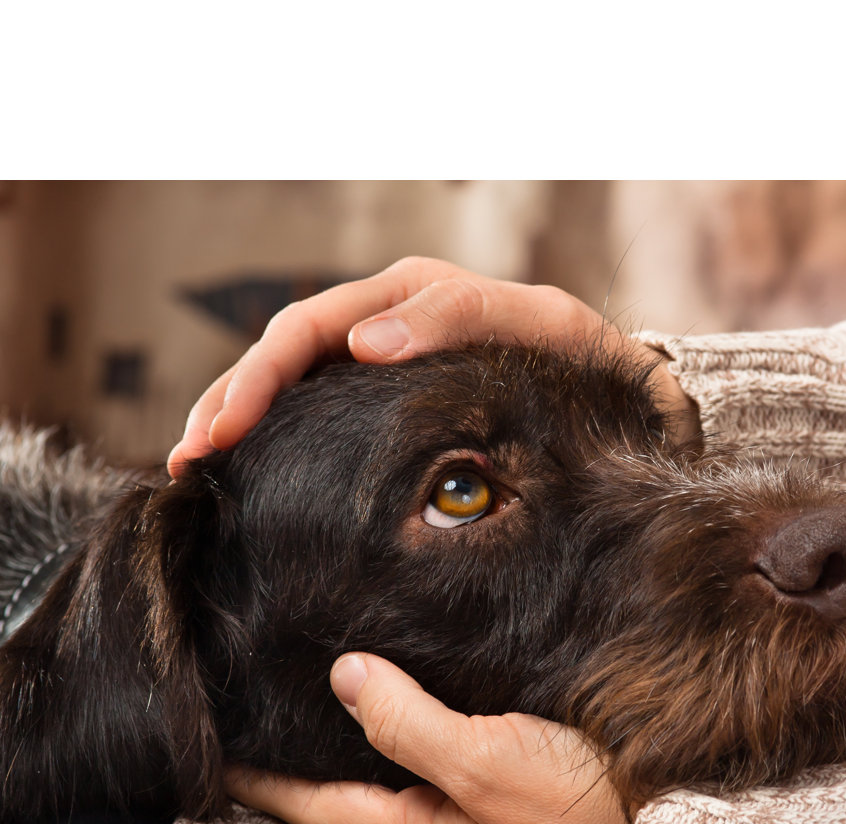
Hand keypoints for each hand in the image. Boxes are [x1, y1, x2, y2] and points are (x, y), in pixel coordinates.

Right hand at [168, 256, 697, 475]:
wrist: (616, 387)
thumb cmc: (580, 357)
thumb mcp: (538, 324)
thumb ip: (458, 318)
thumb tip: (365, 342)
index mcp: (410, 295)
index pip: (309, 328)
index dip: (259, 378)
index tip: (224, 433)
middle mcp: (385, 320)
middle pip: (282, 352)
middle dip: (230, 401)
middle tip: (189, 461)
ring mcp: (384, 358)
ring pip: (291, 380)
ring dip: (237, 417)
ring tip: (195, 467)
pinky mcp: (388, 399)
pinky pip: (320, 408)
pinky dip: (277, 435)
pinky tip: (249, 467)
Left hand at [225, 653, 639, 823]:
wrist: (666, 807)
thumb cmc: (580, 804)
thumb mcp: (487, 764)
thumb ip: (410, 724)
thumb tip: (344, 675)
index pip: (317, 799)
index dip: (263, 774)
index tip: (217, 742)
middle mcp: (433, 809)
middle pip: (347, 776)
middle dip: (301, 744)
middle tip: (256, 698)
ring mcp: (465, 787)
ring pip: (390, 751)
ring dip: (353, 721)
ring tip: (315, 677)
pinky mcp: (499, 758)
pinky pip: (435, 730)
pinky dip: (407, 706)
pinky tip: (405, 672)